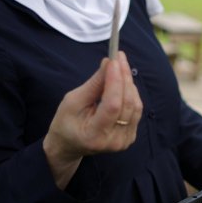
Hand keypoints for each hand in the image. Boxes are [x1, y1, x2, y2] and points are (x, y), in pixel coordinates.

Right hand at [43, 51, 142, 188]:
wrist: (68, 146)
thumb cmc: (66, 122)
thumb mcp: (72, 101)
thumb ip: (93, 84)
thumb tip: (109, 63)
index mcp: (94, 135)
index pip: (112, 106)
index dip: (115, 81)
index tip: (114, 60)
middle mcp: (113, 141)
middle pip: (127, 104)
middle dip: (124, 77)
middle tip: (119, 57)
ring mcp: (124, 141)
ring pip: (135, 105)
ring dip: (129, 83)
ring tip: (119, 67)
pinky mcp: (130, 137)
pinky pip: (136, 110)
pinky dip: (130, 93)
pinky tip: (122, 82)